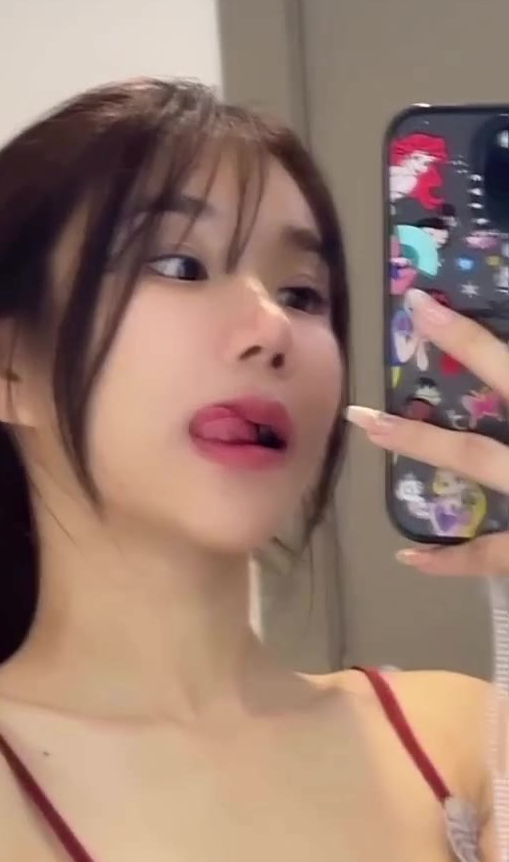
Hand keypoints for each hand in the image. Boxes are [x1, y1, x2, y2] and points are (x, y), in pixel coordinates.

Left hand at [346, 287, 508, 576]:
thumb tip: (505, 371)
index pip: (506, 363)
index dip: (463, 335)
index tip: (418, 302)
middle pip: (492, 394)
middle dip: (443, 370)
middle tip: (386, 343)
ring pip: (474, 458)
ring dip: (420, 440)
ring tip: (367, 426)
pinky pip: (489, 554)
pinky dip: (449, 559)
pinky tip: (407, 556)